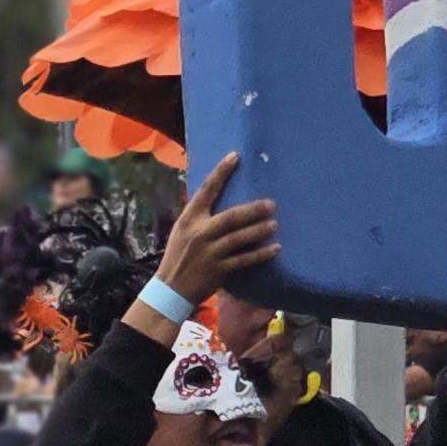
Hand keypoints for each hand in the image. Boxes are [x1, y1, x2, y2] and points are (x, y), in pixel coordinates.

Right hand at [151, 155, 279, 310]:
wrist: (171, 289)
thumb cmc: (178, 256)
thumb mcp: (182, 231)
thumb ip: (199, 216)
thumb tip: (218, 197)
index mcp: (188, 219)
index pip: (205, 190)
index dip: (221, 172)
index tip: (235, 156)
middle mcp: (199, 233)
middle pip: (230, 217)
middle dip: (252, 210)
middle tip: (271, 204)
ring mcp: (209, 253)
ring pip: (239, 238)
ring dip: (259, 231)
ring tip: (275, 224)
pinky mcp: (219, 270)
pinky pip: (244, 260)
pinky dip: (260, 254)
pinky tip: (275, 249)